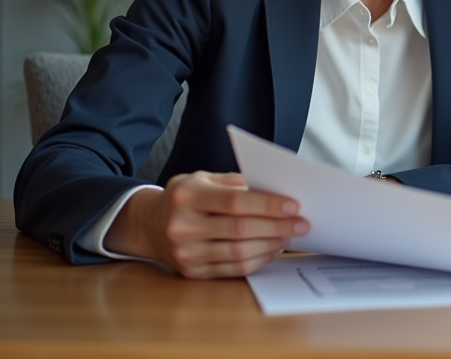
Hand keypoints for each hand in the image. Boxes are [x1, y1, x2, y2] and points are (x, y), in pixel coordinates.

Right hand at [104, 172, 308, 278]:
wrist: (148, 224)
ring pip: (238, 252)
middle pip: (240, 229)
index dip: (267, 204)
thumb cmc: (185, 197)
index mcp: (187, 196)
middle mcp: (183, 226)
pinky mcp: (191, 272)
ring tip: (289, 236)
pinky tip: (272, 249)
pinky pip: (232, 269)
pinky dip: (257, 260)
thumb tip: (276, 189)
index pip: (235, 202)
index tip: (294, 205)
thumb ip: (237, 182)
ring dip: (271, 245)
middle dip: (277, 226)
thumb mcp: (203, 178)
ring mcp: (185, 253)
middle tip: (302, 223)